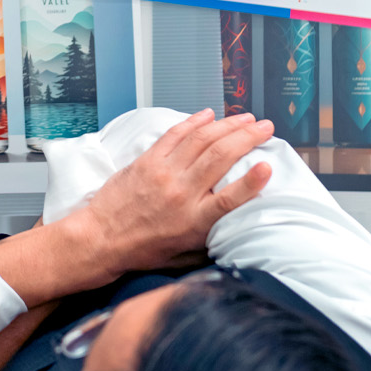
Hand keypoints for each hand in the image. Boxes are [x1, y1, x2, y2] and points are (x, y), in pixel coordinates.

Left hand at [68, 109, 275, 278]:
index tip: (269, 166)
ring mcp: (162, 174)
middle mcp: (181, 194)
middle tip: (266, 128)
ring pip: (200, 140)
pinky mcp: (146, 161)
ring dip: (227, 125)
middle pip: (220, 158)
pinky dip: (193, 122)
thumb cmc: (143, 249)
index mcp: (194, 221)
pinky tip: (209, 115)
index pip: (229, 199)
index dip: (251, 182)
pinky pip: (174, 135)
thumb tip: (236, 228)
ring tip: (246, 118)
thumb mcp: (184, 255)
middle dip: (247, 138)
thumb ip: (211, 239)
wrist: (101, 238)